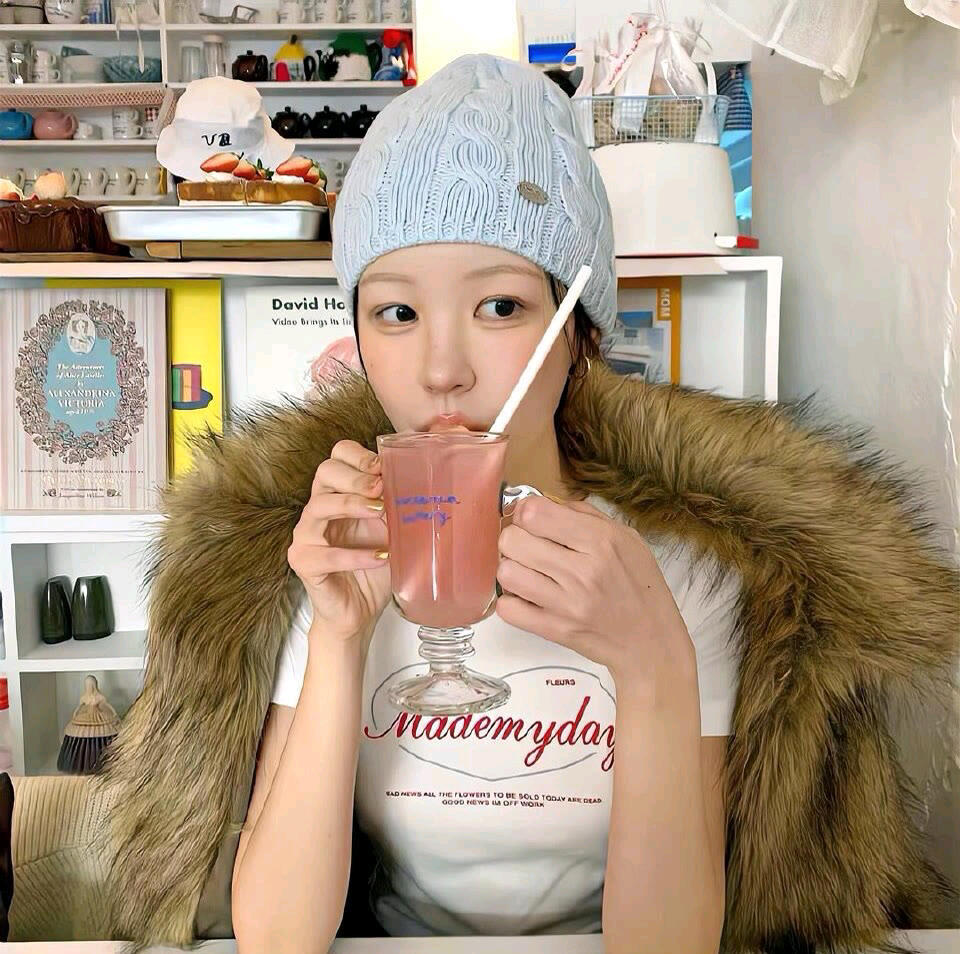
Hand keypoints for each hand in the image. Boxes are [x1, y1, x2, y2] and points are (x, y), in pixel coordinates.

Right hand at [287, 440, 389, 644]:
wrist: (360, 608)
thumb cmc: (375, 564)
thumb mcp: (393, 530)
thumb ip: (399, 507)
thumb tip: (425, 487)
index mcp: (338, 493)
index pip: (337, 457)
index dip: (357, 456)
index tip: (382, 467)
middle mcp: (318, 508)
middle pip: (325, 473)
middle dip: (356, 476)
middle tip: (381, 488)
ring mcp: (306, 535)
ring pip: (320, 506)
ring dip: (353, 505)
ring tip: (382, 514)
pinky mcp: (303, 562)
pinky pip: (326, 554)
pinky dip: (356, 555)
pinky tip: (380, 556)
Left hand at [496, 497, 696, 689]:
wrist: (651, 641)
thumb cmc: (640, 586)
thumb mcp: (627, 539)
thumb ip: (585, 516)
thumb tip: (545, 502)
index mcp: (601, 541)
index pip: (535, 513)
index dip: (525, 511)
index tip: (532, 520)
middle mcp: (582, 571)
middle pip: (512, 540)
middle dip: (515, 538)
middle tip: (528, 546)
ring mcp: (566, 604)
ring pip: (506, 573)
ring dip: (512, 569)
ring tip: (528, 572)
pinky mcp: (555, 630)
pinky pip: (508, 609)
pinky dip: (511, 601)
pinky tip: (528, 597)